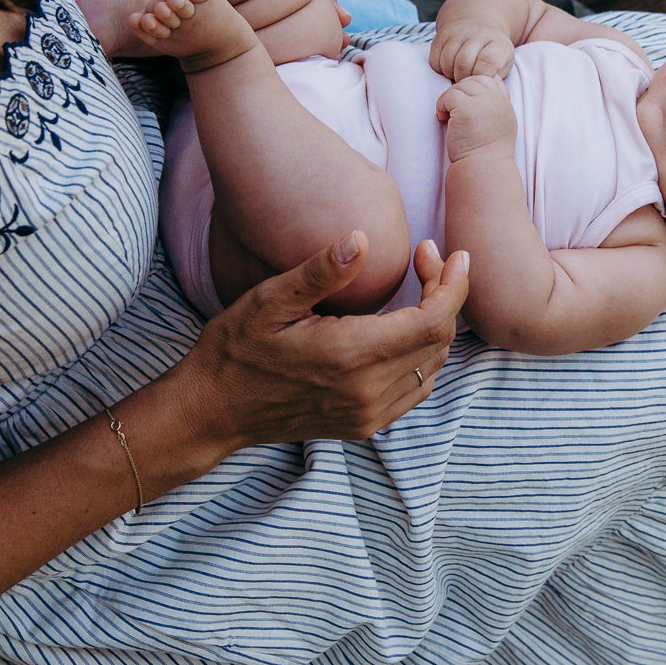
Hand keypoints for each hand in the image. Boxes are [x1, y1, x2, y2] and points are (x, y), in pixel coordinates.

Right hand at [163, 233, 464, 450]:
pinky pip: (416, 389)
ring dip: (436, 324)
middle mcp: (367, 392)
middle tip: (425, 260)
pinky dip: (423, 354)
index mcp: (350, 357)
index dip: (453, 284)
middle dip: (445, 294)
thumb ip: (320, 272)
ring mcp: (368, 415)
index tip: (451, 253)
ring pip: (432, 366)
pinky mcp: (364, 426)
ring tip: (420, 287)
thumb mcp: (269, 301)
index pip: (433, 321)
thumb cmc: (236, 349)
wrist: (213, 411)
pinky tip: (404, 327)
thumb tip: (361, 238)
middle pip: (439, 341)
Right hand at [430, 15, 514, 81]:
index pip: (488, 61)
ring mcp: (458, 33)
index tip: (480, 80)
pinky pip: (434, 59)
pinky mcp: (441, 35)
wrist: (479, 26)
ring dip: (450, 74)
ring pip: (447, 61)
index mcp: (498, 44)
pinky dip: (440, 69)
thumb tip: (482, 90)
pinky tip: (450, 67)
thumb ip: (496, 77)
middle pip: (463, 63)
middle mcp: (478, 34)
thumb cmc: (491, 54)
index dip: (481, 75)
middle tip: (467, 81)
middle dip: (463, 79)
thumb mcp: (504, 65)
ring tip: (459, 74)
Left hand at [436, 75, 515, 161]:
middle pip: (473, 79)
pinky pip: (448, 95)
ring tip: (450, 117)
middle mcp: (497, 98)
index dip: (475, 89)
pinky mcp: (467, 108)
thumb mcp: (501, 122)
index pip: (489, 78)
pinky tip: (444, 120)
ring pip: (460, 86)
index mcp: (505, 101)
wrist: (482, 168)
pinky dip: (441, 106)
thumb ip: (495, 103)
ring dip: (450, 99)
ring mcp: (483, 101)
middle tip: (456, 112)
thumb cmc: (486, 150)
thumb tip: (479, 89)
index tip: (468, 107)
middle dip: (461, 92)